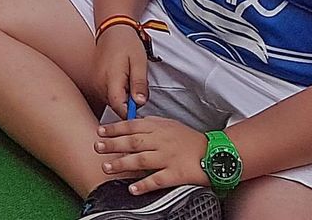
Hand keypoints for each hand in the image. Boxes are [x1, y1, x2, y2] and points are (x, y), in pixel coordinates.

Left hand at [93, 116, 208, 194]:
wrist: (214, 153)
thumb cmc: (190, 140)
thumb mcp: (170, 125)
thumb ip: (152, 124)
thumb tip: (132, 123)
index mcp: (160, 127)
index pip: (132, 125)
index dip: (115, 128)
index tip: (100, 131)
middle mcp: (162, 140)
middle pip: (133, 141)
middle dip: (113, 144)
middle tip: (97, 147)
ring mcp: (169, 157)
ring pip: (141, 159)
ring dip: (122, 163)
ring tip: (107, 167)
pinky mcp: (176, 174)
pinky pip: (157, 179)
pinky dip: (144, 184)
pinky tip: (132, 189)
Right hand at [94, 24, 149, 117]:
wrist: (112, 29)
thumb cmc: (127, 43)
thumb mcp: (139, 61)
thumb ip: (139, 83)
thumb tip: (140, 103)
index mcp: (110, 80)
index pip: (119, 108)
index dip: (131, 112)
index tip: (140, 103)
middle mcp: (99, 84)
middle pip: (116, 106)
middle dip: (130, 103)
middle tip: (138, 85)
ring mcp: (95, 84)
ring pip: (112, 102)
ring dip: (123, 97)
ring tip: (130, 79)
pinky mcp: (95, 83)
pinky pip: (107, 95)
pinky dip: (117, 92)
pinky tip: (123, 79)